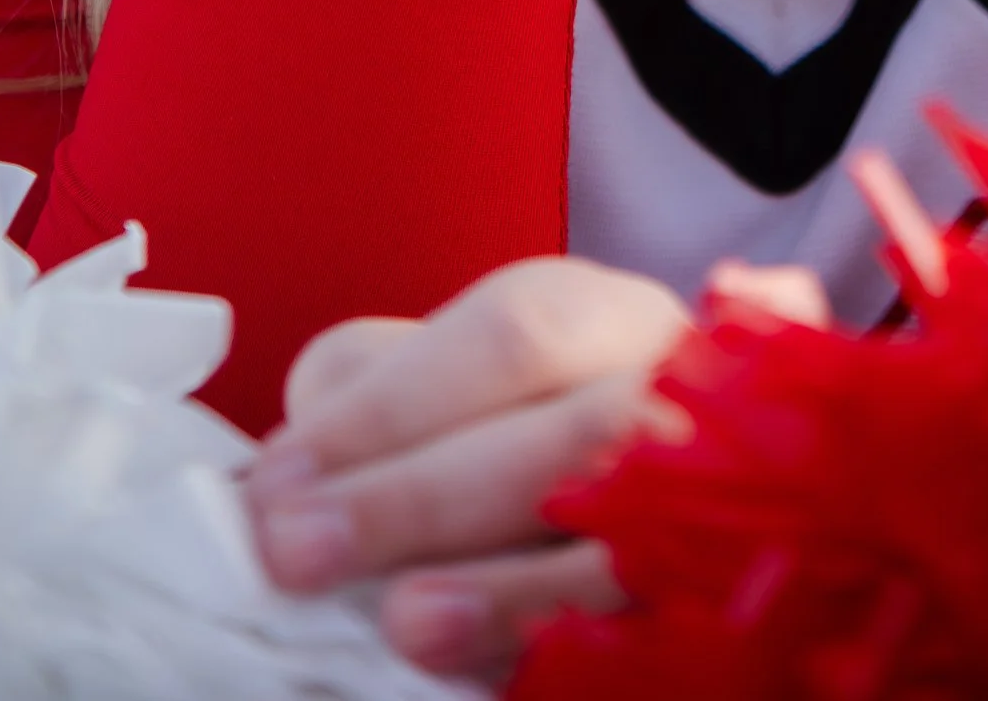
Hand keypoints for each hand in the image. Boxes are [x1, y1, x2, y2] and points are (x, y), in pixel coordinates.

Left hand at [243, 254, 829, 681]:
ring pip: (631, 543)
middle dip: (425, 494)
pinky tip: (489, 672)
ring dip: (510, 589)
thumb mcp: (445, 387)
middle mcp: (679, 402)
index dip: (395, 405)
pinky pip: (650, 636)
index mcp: (609, 321)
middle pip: (574, 432)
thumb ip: (375, 398)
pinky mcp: (701, 613)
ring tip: (403, 623)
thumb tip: (292, 472)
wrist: (628, 511)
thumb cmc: (511, 441)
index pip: (515, 334)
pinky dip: (560, 648)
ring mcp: (707, 513)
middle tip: (297, 551)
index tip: (280, 480)